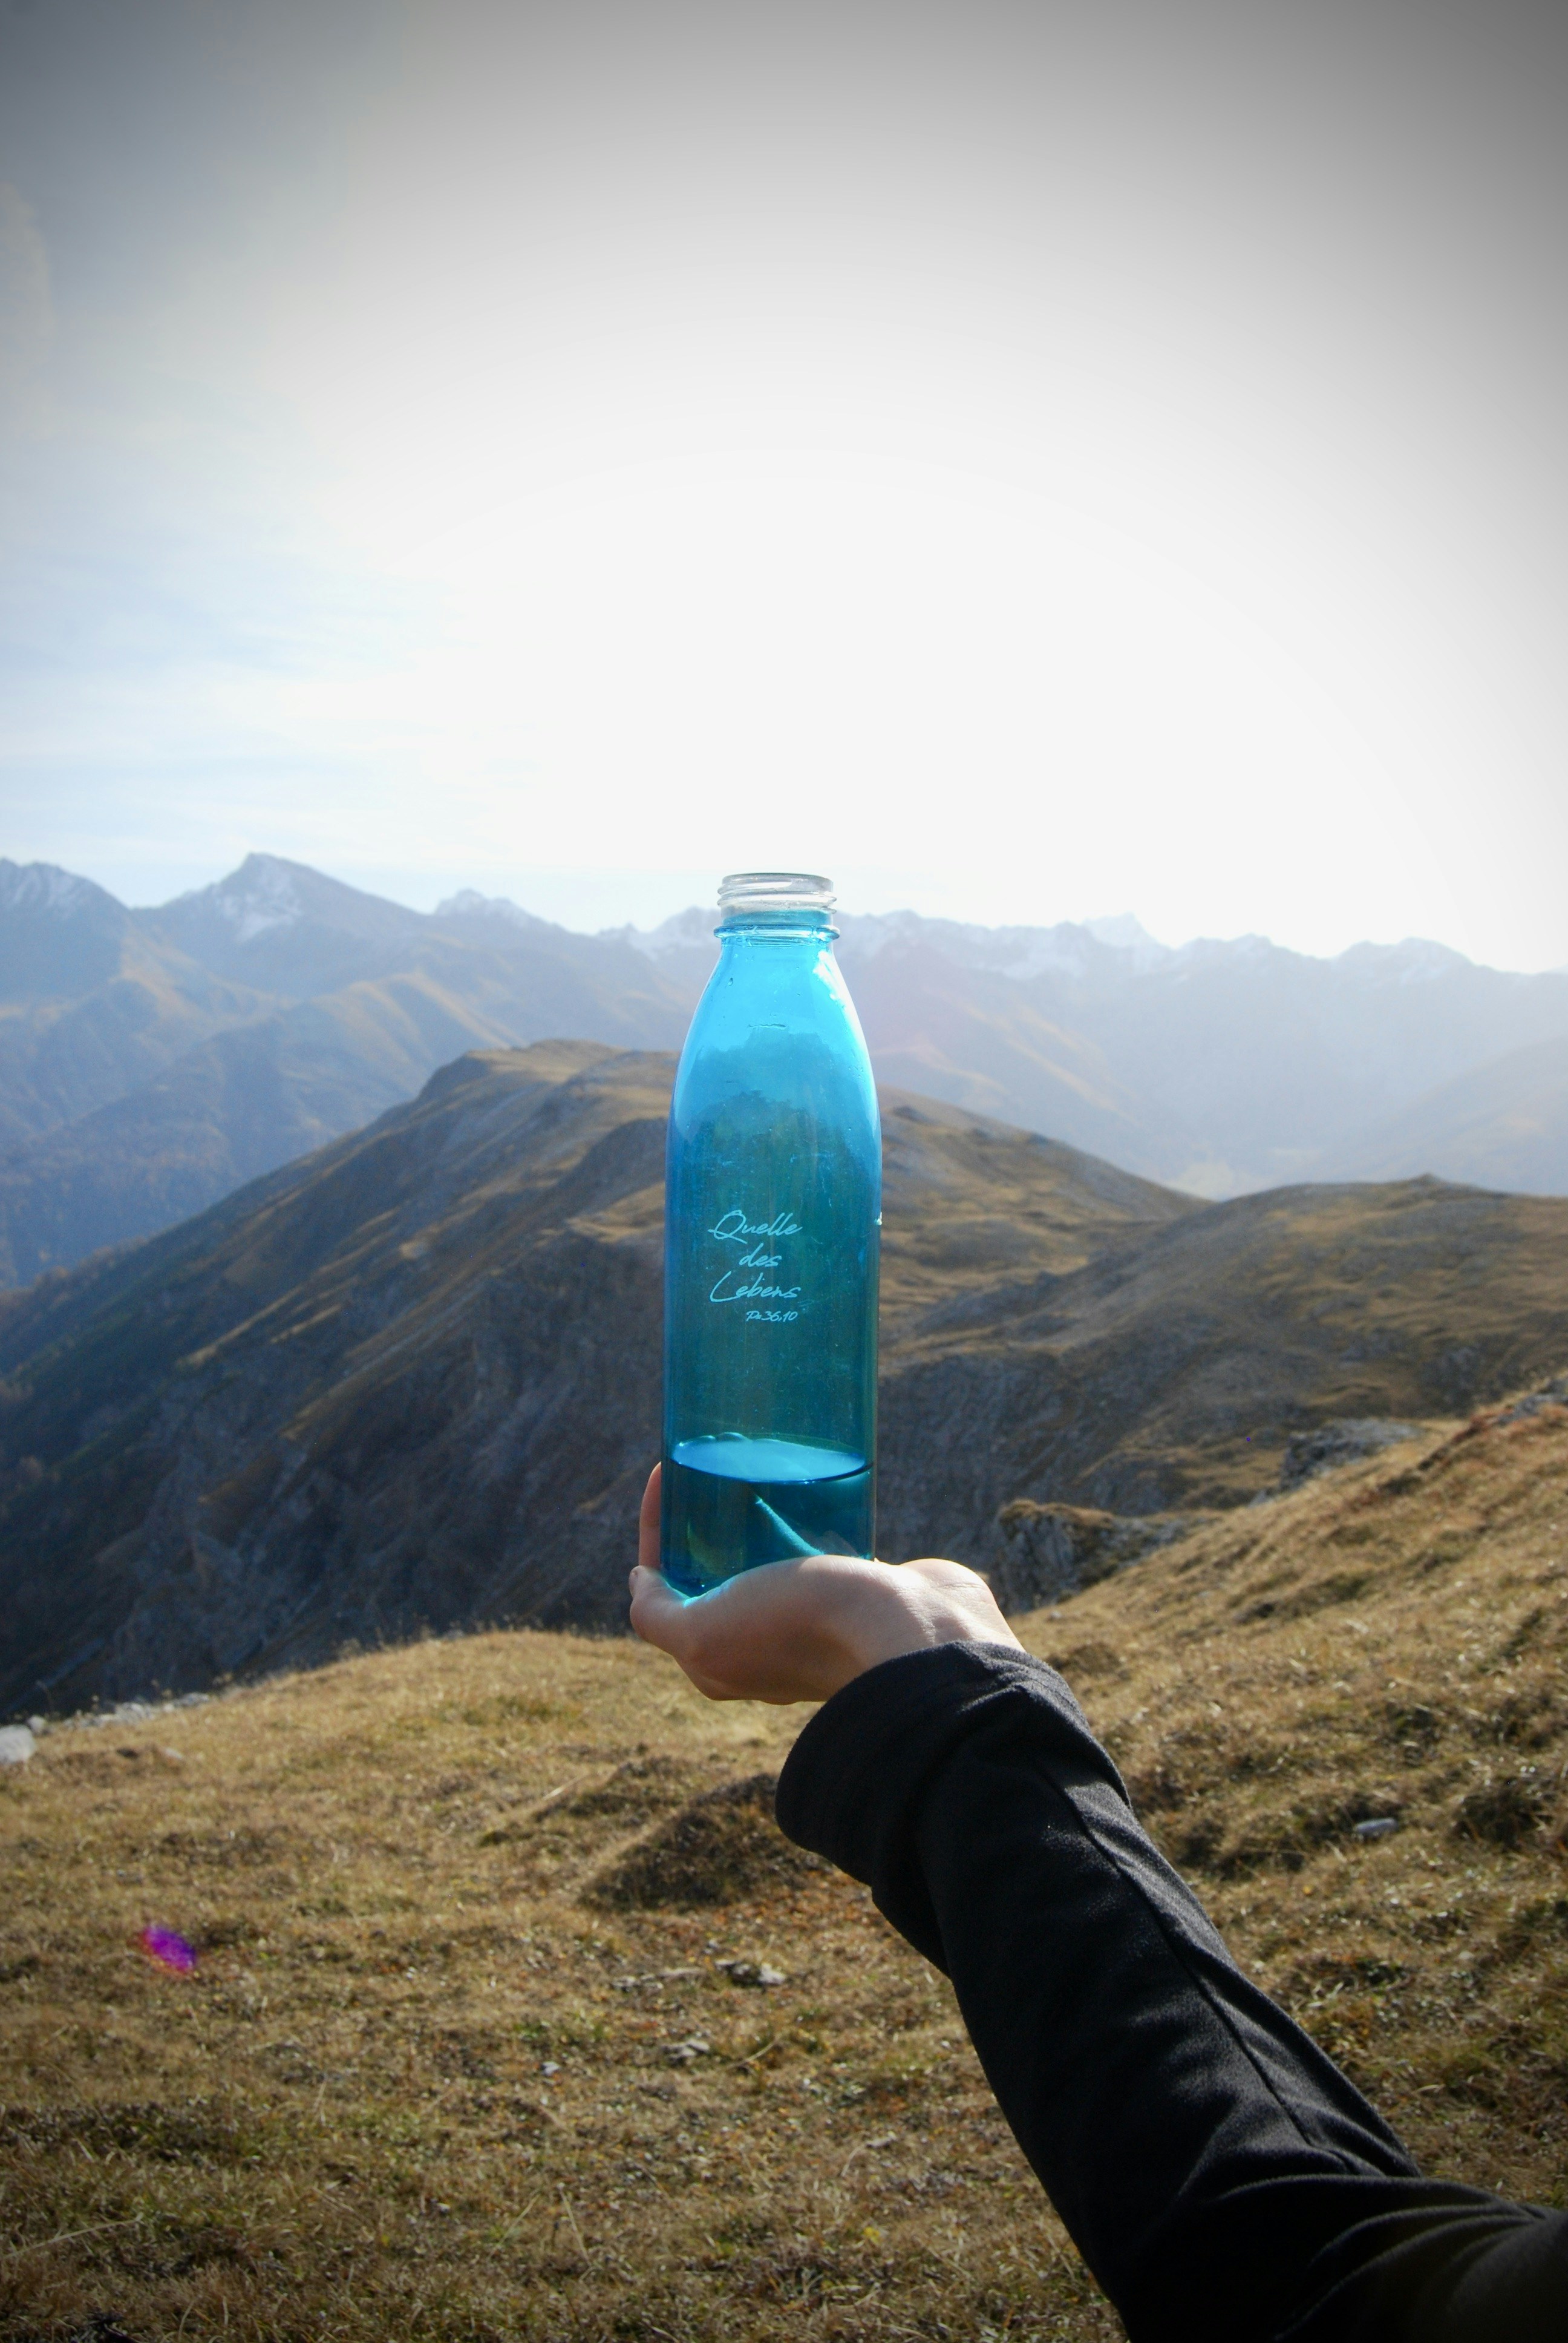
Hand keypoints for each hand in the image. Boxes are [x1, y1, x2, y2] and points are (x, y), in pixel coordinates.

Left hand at [628, 1463, 1021, 1702]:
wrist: (909, 1633)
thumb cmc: (802, 1626)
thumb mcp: (706, 1631)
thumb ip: (660, 1616)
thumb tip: (642, 1583)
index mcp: (720, 1656)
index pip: (666, 1587)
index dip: (657, 1529)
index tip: (666, 1474)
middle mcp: (761, 1643)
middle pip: (713, 1572)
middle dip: (704, 1521)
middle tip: (710, 1466)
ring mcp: (811, 1620)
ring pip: (766, 1560)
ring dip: (755, 1517)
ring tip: (758, 1465)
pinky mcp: (854, 1596)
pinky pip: (816, 1552)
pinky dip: (803, 1521)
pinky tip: (806, 1488)